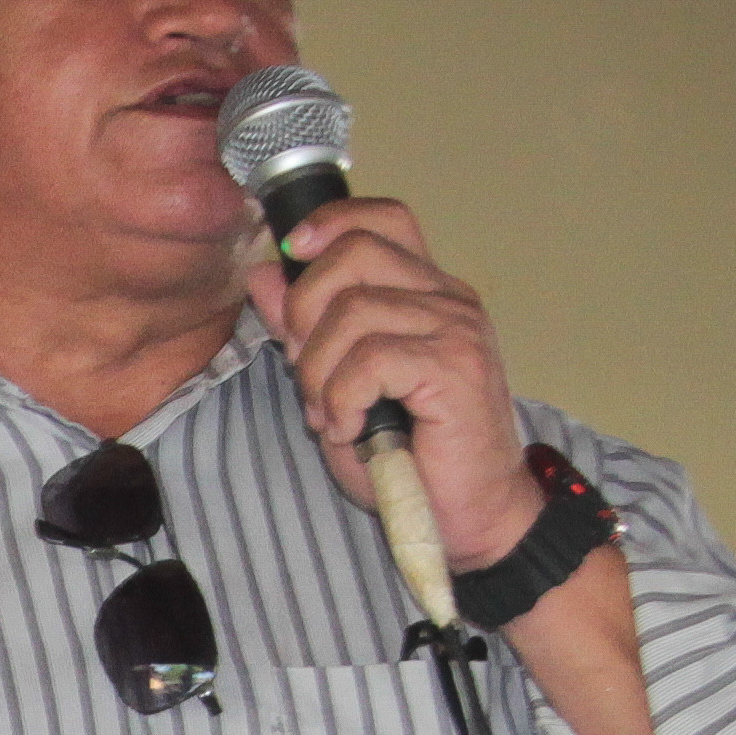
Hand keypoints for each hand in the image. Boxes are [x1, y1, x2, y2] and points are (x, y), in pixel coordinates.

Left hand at [245, 194, 541, 569]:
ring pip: (353, 311)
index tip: (292, 251)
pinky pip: (370, 359)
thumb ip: (304, 328)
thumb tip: (264, 275)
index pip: (382, 219)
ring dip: (319, 371)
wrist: (470, 515)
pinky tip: (349, 429)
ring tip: (330, 413)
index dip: (331, 222)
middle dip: (305, 309)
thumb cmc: (410, 456)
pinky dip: (341, 398)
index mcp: (424, 293)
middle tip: (304, 368)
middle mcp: (447, 300)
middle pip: (356, 252)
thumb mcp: (337, 384)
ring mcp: (457, 329)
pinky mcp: (457, 367)